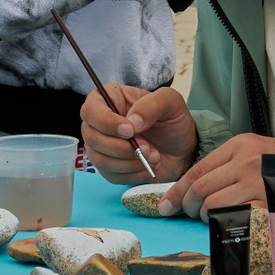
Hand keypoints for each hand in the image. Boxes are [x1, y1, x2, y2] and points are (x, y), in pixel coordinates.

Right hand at [81, 84, 199, 185]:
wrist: (183, 147)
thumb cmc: (173, 120)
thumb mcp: (170, 102)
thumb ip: (151, 105)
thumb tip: (132, 121)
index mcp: (109, 99)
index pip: (90, 110)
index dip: (105, 122)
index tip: (129, 131)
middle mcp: (99, 123)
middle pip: (91, 138)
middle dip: (121, 147)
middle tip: (147, 147)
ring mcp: (102, 147)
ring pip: (100, 160)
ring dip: (129, 162)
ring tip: (153, 156)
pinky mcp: (110, 168)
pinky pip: (112, 176)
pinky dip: (134, 174)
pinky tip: (149, 166)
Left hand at [164, 133, 274, 217]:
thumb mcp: (257, 150)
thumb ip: (230, 164)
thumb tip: (199, 187)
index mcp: (240, 145)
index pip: (197, 170)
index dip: (177, 190)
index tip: (167, 204)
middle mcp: (245, 161)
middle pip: (200, 188)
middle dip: (188, 206)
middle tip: (189, 214)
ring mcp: (256, 183)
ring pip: (212, 205)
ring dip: (206, 216)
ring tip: (212, 218)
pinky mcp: (266, 202)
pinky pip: (233, 216)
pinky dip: (225, 222)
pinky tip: (230, 222)